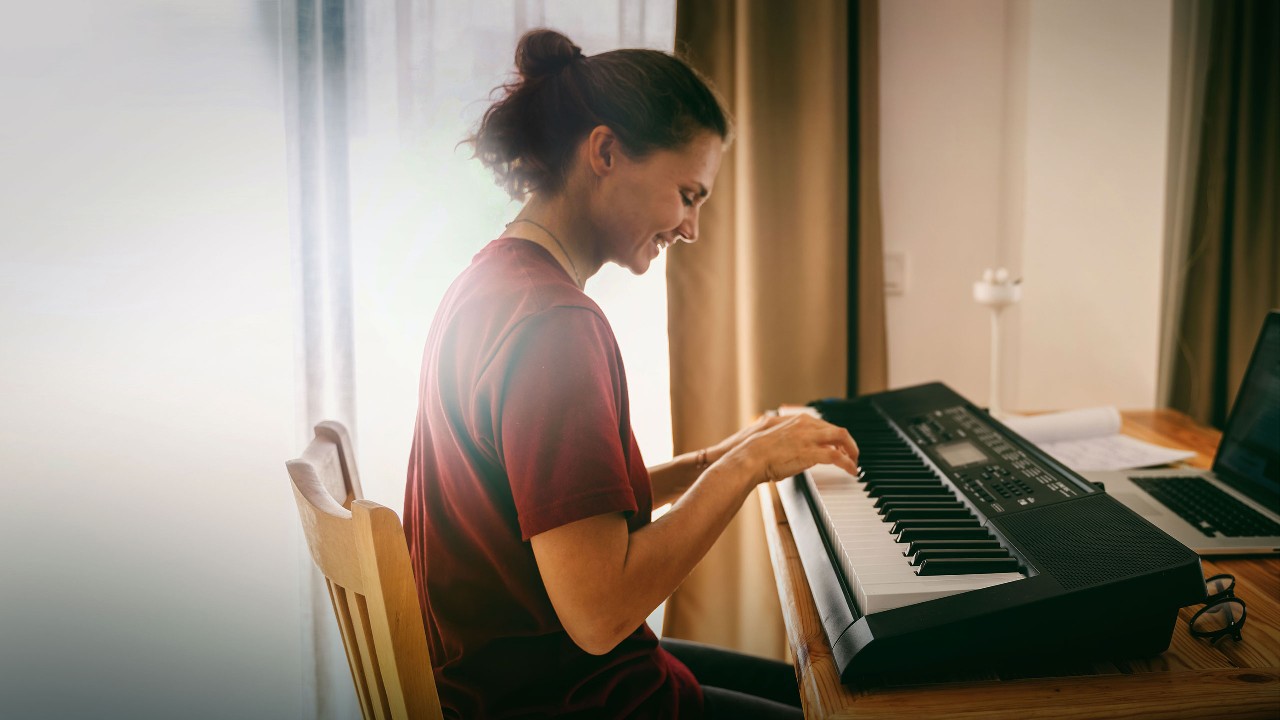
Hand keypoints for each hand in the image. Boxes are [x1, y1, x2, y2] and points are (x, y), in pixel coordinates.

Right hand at [721, 414, 858, 485]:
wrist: (750, 457)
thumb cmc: (757, 452)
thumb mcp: (775, 439)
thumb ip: (788, 441)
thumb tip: (793, 451)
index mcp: (798, 420)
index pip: (826, 426)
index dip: (836, 438)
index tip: (839, 447)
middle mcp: (806, 425)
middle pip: (838, 430)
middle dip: (849, 444)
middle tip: (852, 455)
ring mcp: (809, 437)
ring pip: (842, 438)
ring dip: (852, 451)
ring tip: (854, 463)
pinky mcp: (811, 452)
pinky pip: (837, 456)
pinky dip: (848, 463)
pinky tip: (851, 470)